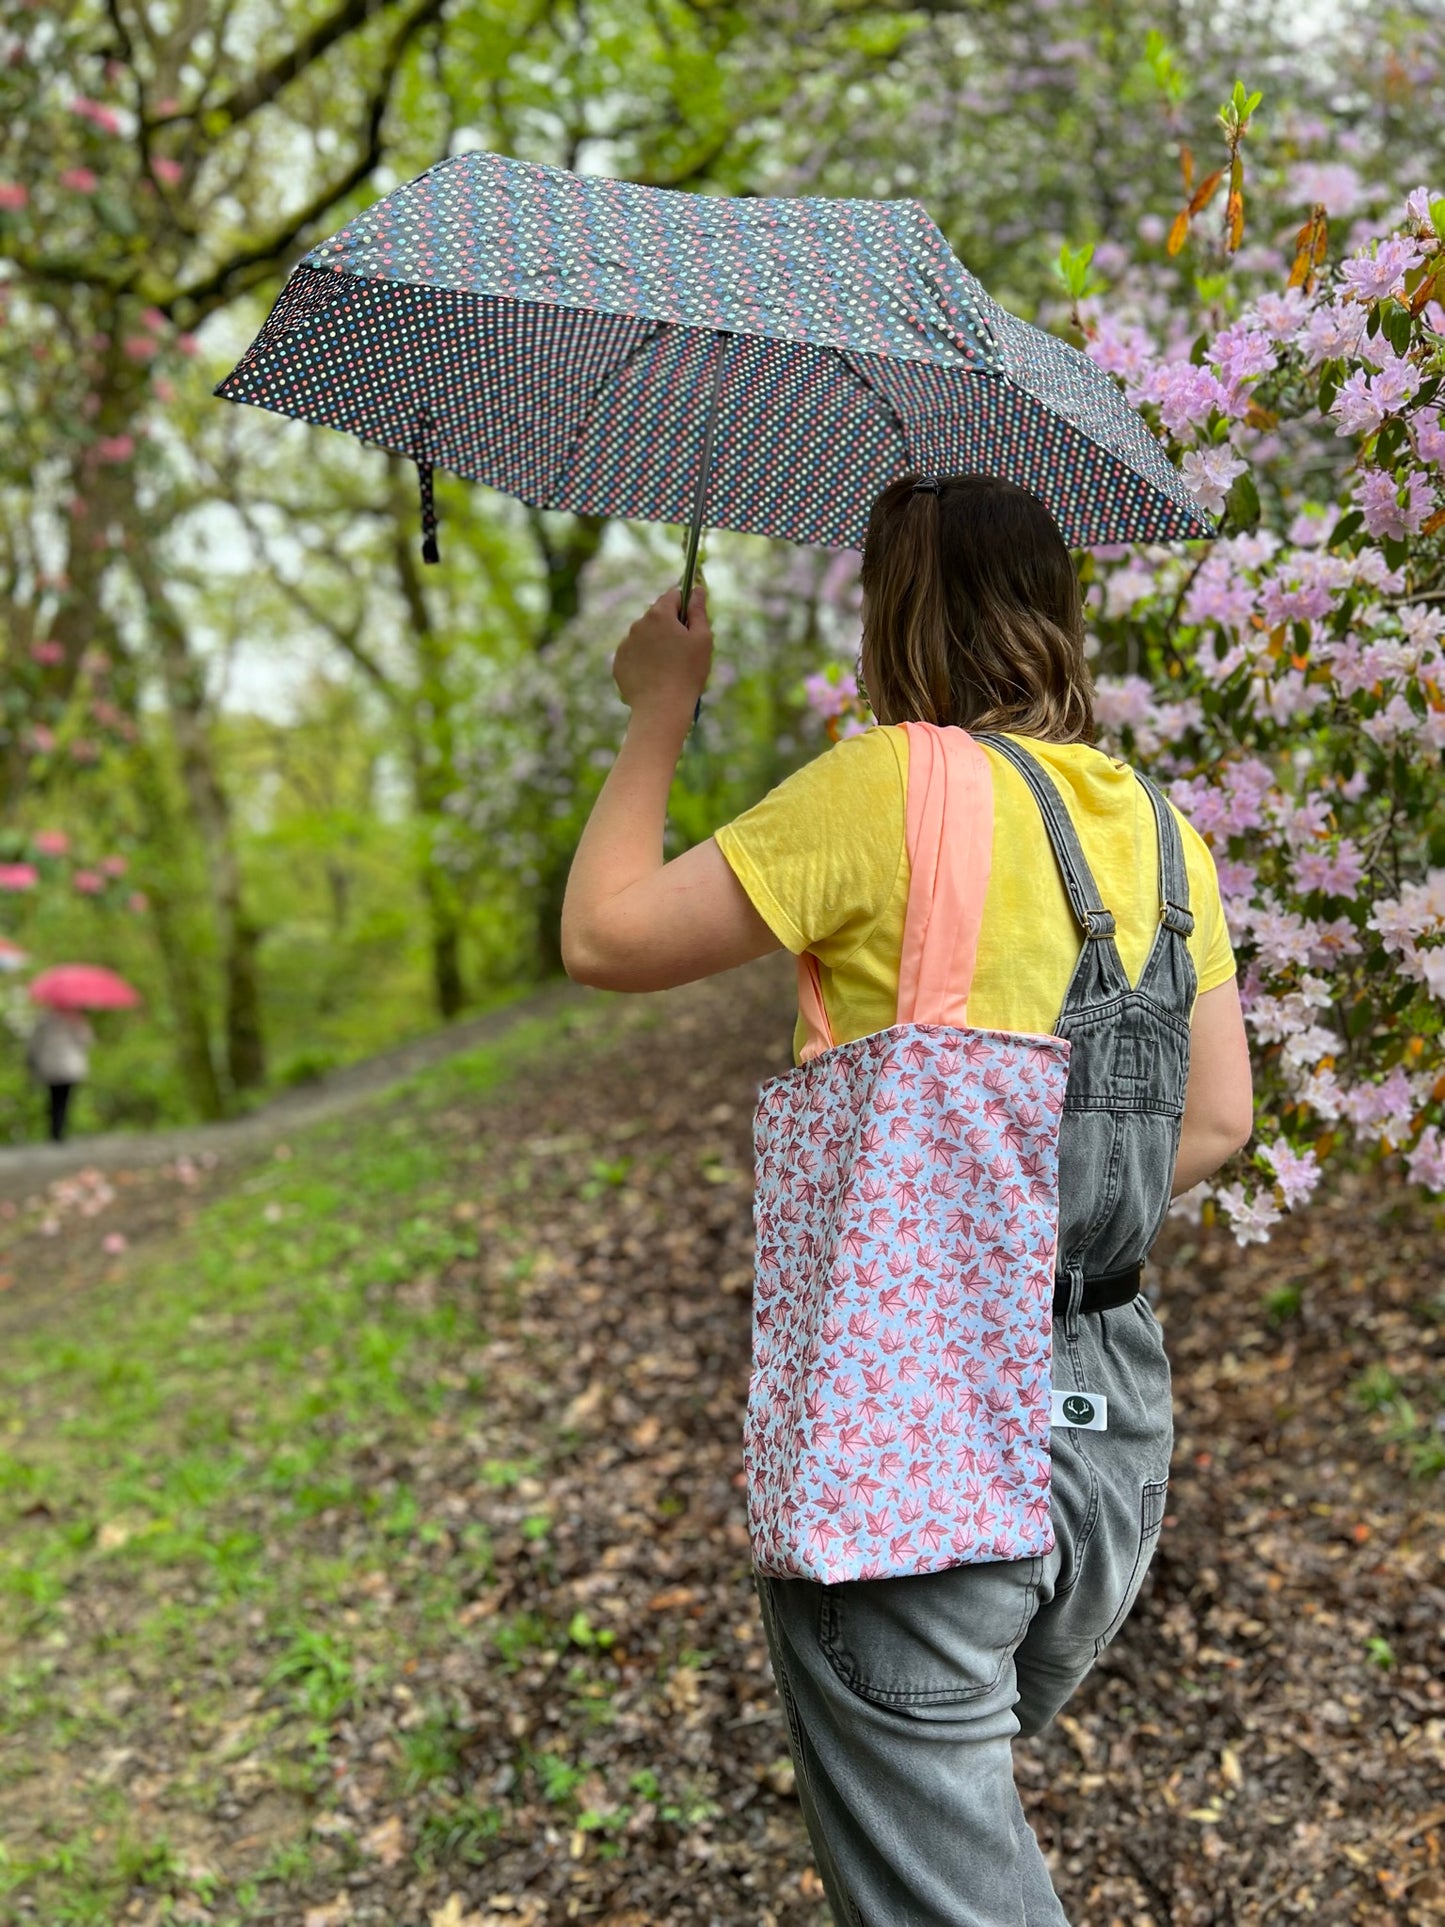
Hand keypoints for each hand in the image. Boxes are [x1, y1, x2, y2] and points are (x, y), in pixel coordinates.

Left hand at [611, 581, 711, 720]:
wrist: (661, 708)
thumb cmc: (687, 672)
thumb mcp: (702, 638)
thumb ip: (698, 610)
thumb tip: (697, 589)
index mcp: (659, 615)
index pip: (673, 596)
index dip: (685, 606)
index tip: (692, 623)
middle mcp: (638, 624)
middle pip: (658, 616)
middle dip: (671, 627)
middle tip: (684, 651)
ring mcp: (626, 644)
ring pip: (645, 636)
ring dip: (657, 643)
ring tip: (669, 667)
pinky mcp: (619, 662)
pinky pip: (634, 654)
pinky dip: (644, 660)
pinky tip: (655, 676)